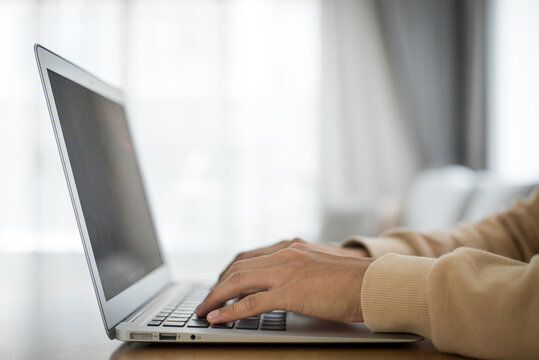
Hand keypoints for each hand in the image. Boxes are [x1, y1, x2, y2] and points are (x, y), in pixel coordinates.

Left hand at [195, 241, 374, 323]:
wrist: (375, 281)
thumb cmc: (354, 277)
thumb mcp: (321, 263)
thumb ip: (301, 266)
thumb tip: (291, 280)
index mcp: (291, 246)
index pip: (249, 256)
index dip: (230, 270)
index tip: (220, 283)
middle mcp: (285, 254)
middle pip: (238, 267)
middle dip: (217, 285)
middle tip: (206, 299)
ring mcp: (286, 271)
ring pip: (238, 281)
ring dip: (216, 297)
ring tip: (204, 310)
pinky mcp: (291, 292)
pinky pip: (251, 303)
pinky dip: (230, 311)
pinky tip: (217, 318)